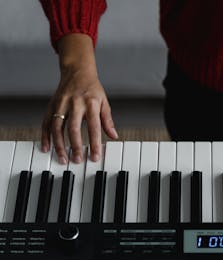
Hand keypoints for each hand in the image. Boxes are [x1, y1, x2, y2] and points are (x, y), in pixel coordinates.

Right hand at [41, 34, 117, 163]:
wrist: (77, 71)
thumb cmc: (93, 89)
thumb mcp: (104, 102)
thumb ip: (108, 120)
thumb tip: (114, 136)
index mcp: (91, 103)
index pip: (94, 126)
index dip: (94, 142)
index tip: (95, 156)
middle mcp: (75, 103)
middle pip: (73, 128)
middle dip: (75, 146)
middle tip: (77, 160)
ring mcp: (61, 104)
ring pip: (57, 127)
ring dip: (59, 144)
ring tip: (62, 158)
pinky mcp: (51, 105)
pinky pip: (46, 122)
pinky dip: (45, 136)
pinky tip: (46, 147)